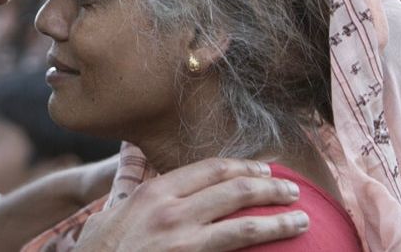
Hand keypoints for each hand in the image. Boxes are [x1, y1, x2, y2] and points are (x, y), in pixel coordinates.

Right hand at [73, 158, 307, 251]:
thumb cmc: (98, 250)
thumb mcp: (110, 210)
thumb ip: (128, 183)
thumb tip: (132, 158)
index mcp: (155, 190)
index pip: (211, 168)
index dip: (244, 166)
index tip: (265, 167)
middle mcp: (172, 210)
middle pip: (235, 188)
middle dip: (271, 187)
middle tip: (292, 190)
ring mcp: (183, 239)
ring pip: (244, 223)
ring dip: (279, 219)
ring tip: (302, 219)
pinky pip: (235, 251)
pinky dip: (263, 246)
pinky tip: (282, 246)